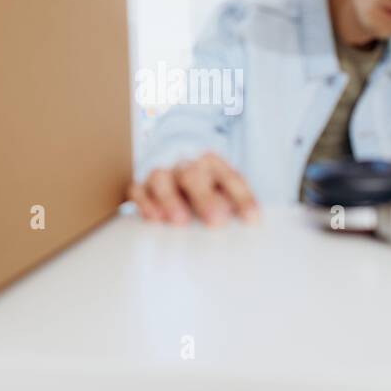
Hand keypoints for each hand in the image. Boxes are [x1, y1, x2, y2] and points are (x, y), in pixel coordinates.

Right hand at [127, 152, 259, 225]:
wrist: (178, 178)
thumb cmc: (207, 195)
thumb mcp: (226, 196)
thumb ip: (234, 207)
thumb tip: (249, 225)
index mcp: (214, 165)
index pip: (230, 179)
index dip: (242, 198)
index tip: (252, 219)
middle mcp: (187, 166)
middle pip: (193, 175)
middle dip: (204, 198)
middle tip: (216, 221)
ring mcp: (163, 175)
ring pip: (162, 178)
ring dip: (171, 199)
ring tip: (179, 221)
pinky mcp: (142, 187)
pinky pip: (138, 190)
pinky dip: (145, 203)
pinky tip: (154, 219)